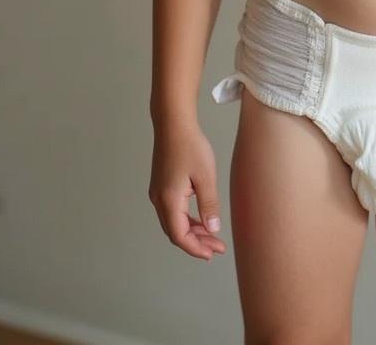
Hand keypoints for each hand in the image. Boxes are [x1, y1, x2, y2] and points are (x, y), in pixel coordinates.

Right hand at [148, 119, 227, 261]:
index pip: (180, 236)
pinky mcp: (161, 186)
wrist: (173, 123)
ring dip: (192, 231)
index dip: (196, 248)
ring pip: (173, 222)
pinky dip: (187, 219)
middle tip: (217, 247)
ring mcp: (158, 193)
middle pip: (175, 232)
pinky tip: (201, 219)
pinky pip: (173, 211)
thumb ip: (209, 205)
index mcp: (169, 200)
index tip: (213, 253)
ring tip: (213, 236)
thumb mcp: (206, 176)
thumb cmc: (190, 146)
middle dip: (196, 242)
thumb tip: (213, 228)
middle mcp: (159, 200)